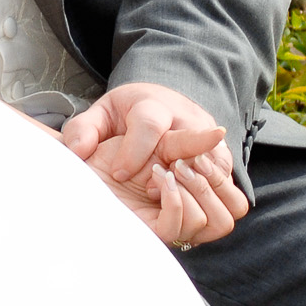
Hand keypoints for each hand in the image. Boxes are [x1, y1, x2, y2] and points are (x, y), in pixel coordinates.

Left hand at [62, 82, 249, 247]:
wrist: (164, 107)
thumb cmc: (130, 116)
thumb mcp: (102, 115)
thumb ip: (84, 130)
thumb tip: (78, 150)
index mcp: (153, 106)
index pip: (148, 125)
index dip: (132, 153)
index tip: (118, 173)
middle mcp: (189, 121)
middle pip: (194, 146)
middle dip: (170, 173)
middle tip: (148, 186)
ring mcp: (210, 144)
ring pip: (218, 172)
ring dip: (192, 189)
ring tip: (164, 190)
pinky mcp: (220, 163)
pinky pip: (227, 189)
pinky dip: (205, 200)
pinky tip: (177, 198)